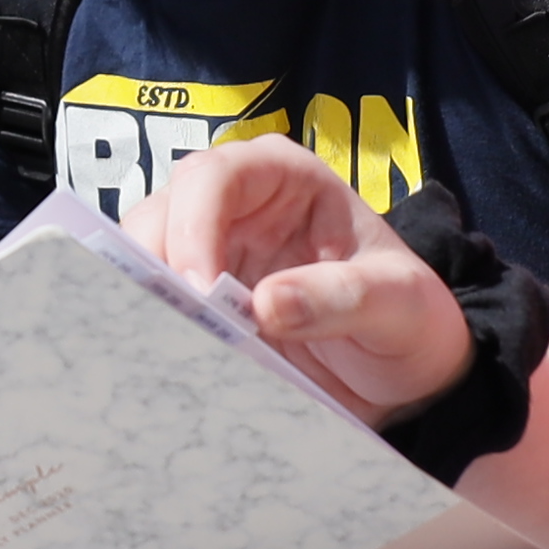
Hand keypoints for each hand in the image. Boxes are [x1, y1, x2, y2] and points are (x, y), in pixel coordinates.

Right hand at [143, 136, 467, 421]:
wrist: (404, 371)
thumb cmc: (408, 318)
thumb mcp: (401, 304)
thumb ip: (344, 297)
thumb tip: (265, 305)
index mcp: (284, 177)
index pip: (214, 177)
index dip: (193, 227)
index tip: (200, 292)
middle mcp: (233, 204)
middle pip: (159, 214)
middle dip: (151, 268)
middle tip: (165, 330)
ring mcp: (205, 253)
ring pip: (139, 259)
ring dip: (140, 303)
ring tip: (158, 351)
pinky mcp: (193, 303)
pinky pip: (149, 308)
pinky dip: (146, 331)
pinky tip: (157, 361)